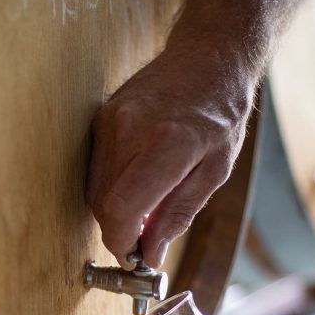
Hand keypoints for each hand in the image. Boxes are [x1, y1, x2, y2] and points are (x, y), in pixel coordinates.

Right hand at [86, 48, 254, 268]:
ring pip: (94, 190)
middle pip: (103, 205)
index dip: (122, 243)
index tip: (135, 257)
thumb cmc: (220, 113)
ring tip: (147, 210)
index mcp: (167, 145)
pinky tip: (138, 185)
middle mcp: (130, 130)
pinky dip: (112, 188)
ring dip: (115, 211)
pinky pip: (96, 170)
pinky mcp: (101, 118)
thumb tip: (150, 252)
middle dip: (120, 231)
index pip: (121, 209)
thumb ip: (179, 214)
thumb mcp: (215, 171)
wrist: (208, 57)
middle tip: (145, 240)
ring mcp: (110, 121)